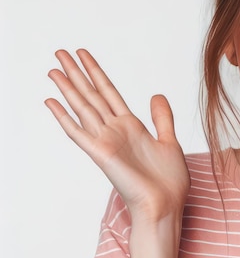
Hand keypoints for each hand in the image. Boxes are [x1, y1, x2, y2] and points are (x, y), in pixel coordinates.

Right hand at [46, 49, 189, 222]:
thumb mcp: (169, 141)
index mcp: (131, 126)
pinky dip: (64, 117)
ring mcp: (106, 141)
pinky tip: (51, 102)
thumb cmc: (169, 181)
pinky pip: (78, 132)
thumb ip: (161, 118)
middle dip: (77, 73)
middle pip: (91, 95)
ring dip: (68, 88)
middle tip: (60, 52)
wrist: (167, 205)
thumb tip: (156, 95)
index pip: (108, 92)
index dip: (96, 72)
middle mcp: (115, 131)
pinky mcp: (101, 154)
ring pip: (83, 108)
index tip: (83, 55)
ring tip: (53, 69)